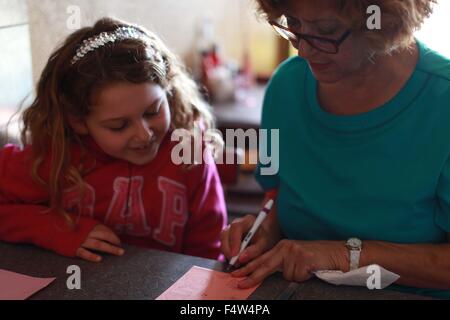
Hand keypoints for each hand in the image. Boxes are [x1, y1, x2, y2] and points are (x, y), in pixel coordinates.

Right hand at [76, 224, 123, 261]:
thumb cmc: (73, 229)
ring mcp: (81, 240)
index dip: (114, 237)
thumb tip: (109, 234)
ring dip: (110, 248)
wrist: (54, 230)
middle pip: (105, 236)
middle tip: (123, 250)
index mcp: (91, 226)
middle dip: (115, 242)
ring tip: (119, 252)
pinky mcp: (73, 248)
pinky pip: (83, 253)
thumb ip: (94, 229)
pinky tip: (99, 259)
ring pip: (98, 244)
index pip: (106, 231)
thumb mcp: (84, 225)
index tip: (119, 243)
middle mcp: (88, 232)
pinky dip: (91, 256)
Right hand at [220, 213, 280, 266]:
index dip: (234, 241)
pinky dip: (227, 254)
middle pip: (225, 234)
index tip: (235, 255)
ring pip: (222, 241)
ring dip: (227, 253)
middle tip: (234, 262)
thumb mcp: (264, 244)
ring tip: (236, 263)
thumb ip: (254, 251)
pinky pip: (223, 245)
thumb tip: (241, 258)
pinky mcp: (226, 237)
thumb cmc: (264, 238)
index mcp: (247, 220)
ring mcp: (229, 229)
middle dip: (228, 250)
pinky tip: (235, 261)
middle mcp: (236, 223)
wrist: (263, 237)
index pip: (236, 227)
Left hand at [231, 240, 348, 287]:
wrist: (337, 253)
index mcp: (282, 246)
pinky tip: (311, 269)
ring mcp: (294, 252)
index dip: (248, 267)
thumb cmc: (316, 258)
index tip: (236, 274)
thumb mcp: (295, 258)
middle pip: (265, 264)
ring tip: (307, 269)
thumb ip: (281, 263)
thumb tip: (264, 274)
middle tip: (239, 283)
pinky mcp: (303, 258)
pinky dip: (304, 277)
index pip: (262, 258)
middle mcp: (285, 247)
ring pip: (286, 275)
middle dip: (252, 275)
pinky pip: (297, 276)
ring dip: (296, 276)